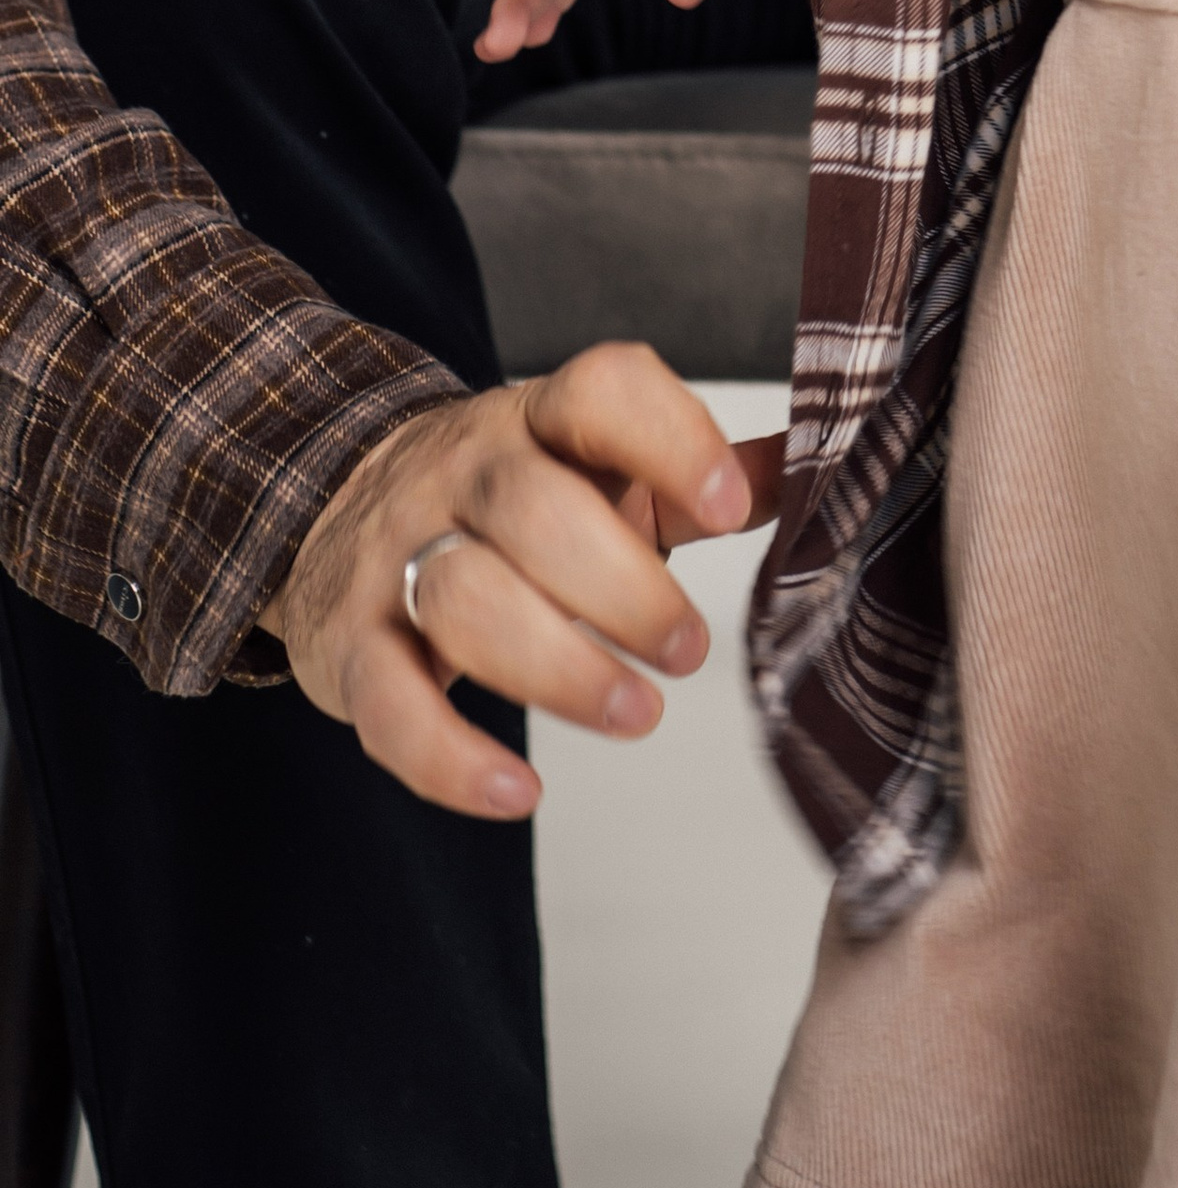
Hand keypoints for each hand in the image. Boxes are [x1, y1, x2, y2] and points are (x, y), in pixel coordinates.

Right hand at [264, 344, 786, 815]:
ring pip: (463, 598)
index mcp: (540, 418)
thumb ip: (704, 472)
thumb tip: (828, 460)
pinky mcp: (351, 647)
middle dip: (624, 587)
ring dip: (557, 668)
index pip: (599, 391)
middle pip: (535, 510)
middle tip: (691, 652)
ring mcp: (398, 555)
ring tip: (638, 714)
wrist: (339, 508)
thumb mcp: (601, 467)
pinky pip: (388, 705)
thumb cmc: (512, 500)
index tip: (728, 506)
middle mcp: (463, 473)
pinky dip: (449, 760)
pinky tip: (519, 795)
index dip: (669, 439)